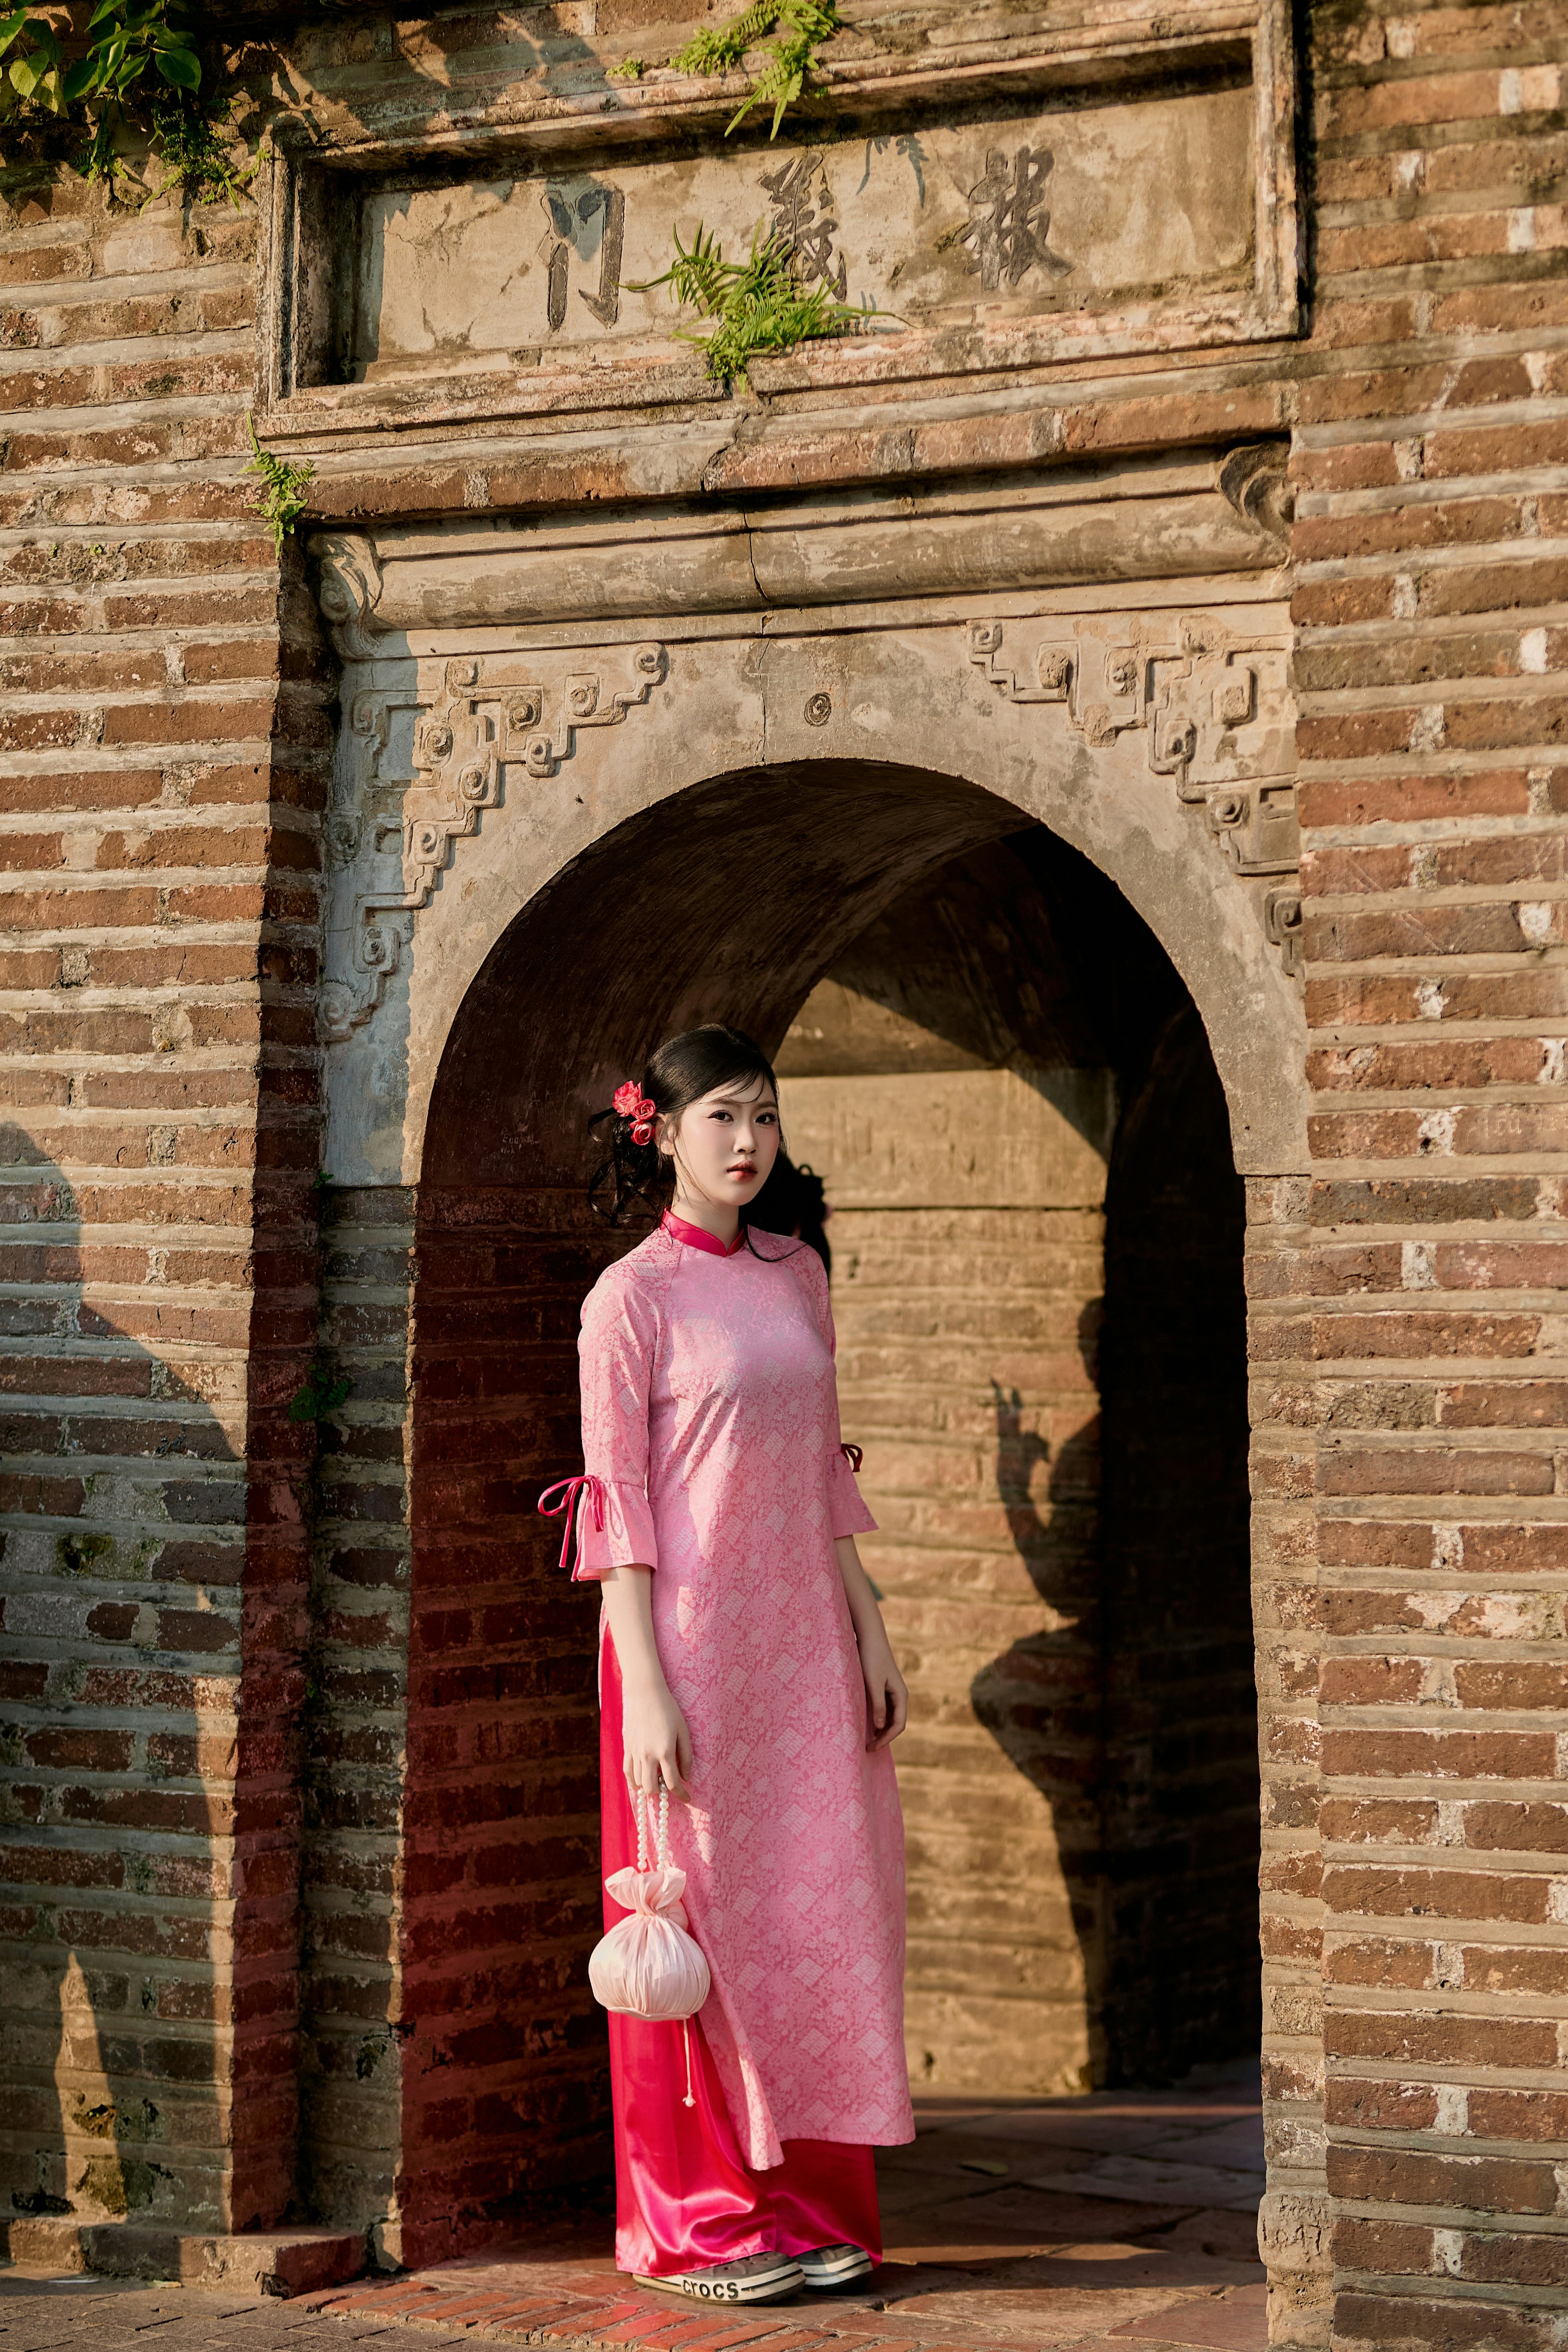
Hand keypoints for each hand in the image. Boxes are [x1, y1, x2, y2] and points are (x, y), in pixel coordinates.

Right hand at [622, 1673, 693, 1801]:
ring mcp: (635, 1752)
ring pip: (638, 1782)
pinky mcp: (627, 1747)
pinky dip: (633, 1781)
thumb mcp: (683, 1730)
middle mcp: (648, 1755)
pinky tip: (640, 1783)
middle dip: (662, 1794)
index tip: (687, 1799)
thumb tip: (686, 1776)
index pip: (673, 1782)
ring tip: (657, 1783)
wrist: (644, 1693)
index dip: (681, 1795)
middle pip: (651, 1788)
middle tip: (670, 1788)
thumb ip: (686, 1755)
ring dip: (648, 1787)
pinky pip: (627, 1771)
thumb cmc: (668, 1709)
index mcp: (665, 1751)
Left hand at [858, 1632, 907, 1750]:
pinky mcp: (884, 1687)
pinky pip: (884, 1709)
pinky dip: (877, 1719)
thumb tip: (879, 1727)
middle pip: (895, 1723)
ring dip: (881, 1730)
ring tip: (867, 1740)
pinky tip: (867, 1724)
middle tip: (868, 1748)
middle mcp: (899, 1695)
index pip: (898, 1725)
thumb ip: (877, 1705)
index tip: (873, 1747)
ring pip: (889, 1717)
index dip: (887, 1739)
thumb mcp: (873, 1684)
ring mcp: (892, 1691)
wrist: (870, 1638)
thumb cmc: (871, 1659)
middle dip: (884, 1737)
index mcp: (901, 1695)